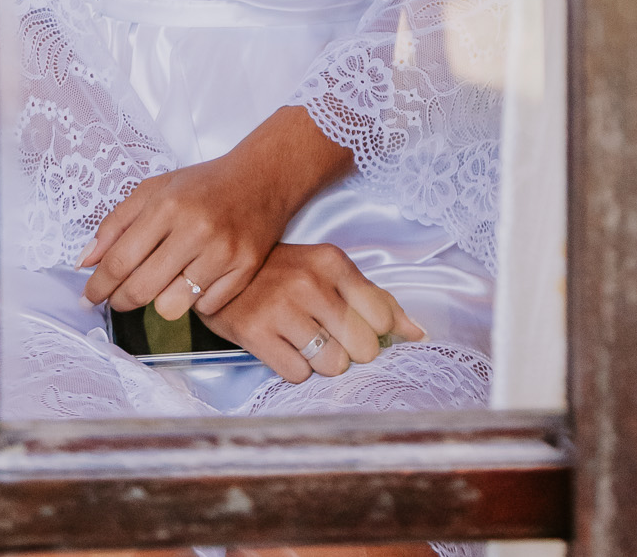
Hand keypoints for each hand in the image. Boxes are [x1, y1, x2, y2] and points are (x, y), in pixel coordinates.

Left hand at [79, 107, 351, 319]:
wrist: (262, 178)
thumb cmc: (202, 186)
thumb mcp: (155, 190)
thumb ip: (115, 224)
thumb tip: (84, 263)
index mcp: (167, 205)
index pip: (120, 260)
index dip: (98, 286)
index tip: (89, 297)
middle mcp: (195, 228)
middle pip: (141, 289)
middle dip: (122, 301)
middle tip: (118, 299)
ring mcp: (222, 251)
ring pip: (172, 307)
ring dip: (162, 301)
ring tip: (165, 283)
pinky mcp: (245, 269)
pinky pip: (206, 308)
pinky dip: (197, 300)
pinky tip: (198, 278)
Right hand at [205, 242, 423, 383]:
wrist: (218, 270)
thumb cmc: (282, 273)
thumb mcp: (328, 271)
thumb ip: (375, 299)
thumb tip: (417, 333)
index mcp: (333, 263)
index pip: (384, 317)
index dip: (374, 332)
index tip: (357, 327)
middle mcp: (310, 283)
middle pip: (363, 348)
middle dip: (350, 350)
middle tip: (326, 335)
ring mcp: (282, 309)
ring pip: (332, 365)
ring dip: (321, 362)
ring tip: (302, 340)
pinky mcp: (256, 334)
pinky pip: (298, 374)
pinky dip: (293, 368)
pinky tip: (281, 346)